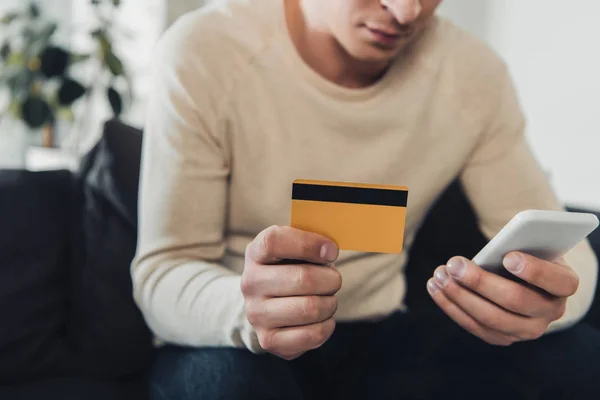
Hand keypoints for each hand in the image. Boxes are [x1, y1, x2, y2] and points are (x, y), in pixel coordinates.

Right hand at [241, 225, 341, 359]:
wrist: (266, 304)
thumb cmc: (290, 269)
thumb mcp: (294, 248)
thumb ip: (311, 241)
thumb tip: (329, 250)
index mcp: (255, 253)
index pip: (274, 241)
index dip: (308, 244)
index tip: (331, 251)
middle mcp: (250, 283)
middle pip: (303, 278)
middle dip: (331, 279)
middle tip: (334, 280)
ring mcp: (256, 314)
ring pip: (311, 308)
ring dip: (330, 303)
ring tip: (327, 299)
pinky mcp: (269, 340)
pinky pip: (313, 334)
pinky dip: (327, 325)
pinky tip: (322, 318)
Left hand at [427, 252, 578, 345]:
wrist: (525, 278)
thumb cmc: (526, 252)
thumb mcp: (529, 243)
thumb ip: (518, 243)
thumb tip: (492, 250)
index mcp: (564, 284)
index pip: (557, 281)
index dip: (534, 270)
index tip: (508, 256)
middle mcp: (551, 312)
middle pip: (516, 301)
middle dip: (480, 282)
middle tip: (453, 264)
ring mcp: (527, 329)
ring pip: (491, 318)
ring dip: (460, 296)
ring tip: (439, 275)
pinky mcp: (503, 337)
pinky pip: (474, 326)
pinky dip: (451, 307)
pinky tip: (435, 287)